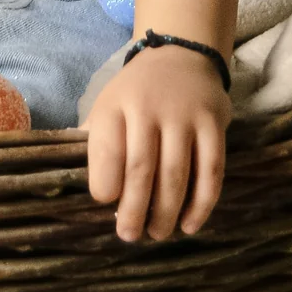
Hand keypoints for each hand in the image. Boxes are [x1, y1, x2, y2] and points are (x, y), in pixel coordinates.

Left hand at [85, 45, 229, 243]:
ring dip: (166, 212)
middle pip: (141, 169)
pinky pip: (211, 171)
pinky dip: (202, 203)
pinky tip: (190, 224)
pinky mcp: (214, 124)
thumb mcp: (107, 103)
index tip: (105, 204)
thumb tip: (78, 186)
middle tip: (130, 235)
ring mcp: (185, 116)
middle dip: (134, 210)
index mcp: (116, 105)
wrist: (182, 55)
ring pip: (176, 174)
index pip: (107, 151)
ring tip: (157, 234)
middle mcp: (149, 108)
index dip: (104, 184)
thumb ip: (96, 141)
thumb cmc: (137, 92)